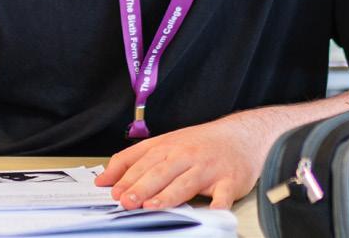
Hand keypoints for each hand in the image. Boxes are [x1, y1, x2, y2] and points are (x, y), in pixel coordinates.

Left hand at [95, 117, 262, 209]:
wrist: (241, 136)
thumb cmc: (200, 144)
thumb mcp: (166, 144)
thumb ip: (136, 160)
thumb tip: (106, 178)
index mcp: (167, 146)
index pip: (141, 160)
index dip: (125, 176)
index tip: (111, 190)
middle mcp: (184, 155)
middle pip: (159, 171)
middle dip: (140, 186)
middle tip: (126, 201)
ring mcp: (206, 168)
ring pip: (184, 182)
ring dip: (167, 195)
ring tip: (152, 206)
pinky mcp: (229, 180)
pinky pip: (223, 194)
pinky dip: (217, 203)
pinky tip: (210, 212)